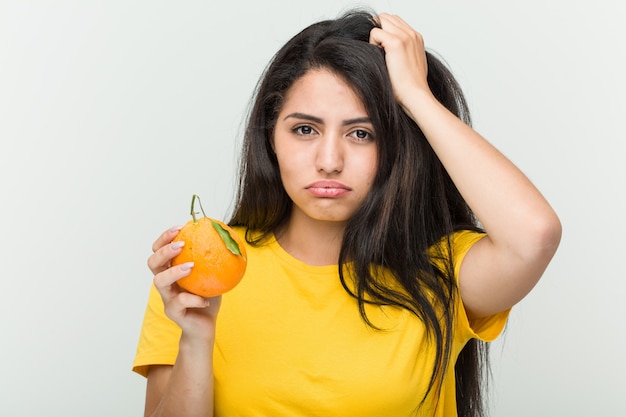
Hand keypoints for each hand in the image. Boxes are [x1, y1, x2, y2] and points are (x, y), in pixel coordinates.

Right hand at [147, 226, 220, 342]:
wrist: (204, 327)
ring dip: (174, 271)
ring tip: (191, 266)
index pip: (159, 250)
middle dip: (164, 250)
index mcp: (171, 270)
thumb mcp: (214, 275)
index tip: (180, 227)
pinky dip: (194, 299)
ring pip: (159, 281)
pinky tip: (206, 299)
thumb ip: (216, 258)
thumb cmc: (208, 297)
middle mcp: (165, 283)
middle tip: (181, 244)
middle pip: (153, 262)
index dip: (165, 237)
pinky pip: (179, 303)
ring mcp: (166, 298)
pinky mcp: (173, 313)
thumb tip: (229, 234)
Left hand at [369, 14, 431, 112]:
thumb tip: (389, 52)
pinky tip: (378, 56)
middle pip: (388, 17)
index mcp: (416, 38)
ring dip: (376, 35)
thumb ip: (404, 53)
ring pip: (381, 21)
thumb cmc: (411, 86)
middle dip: (379, 29)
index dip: (385, 30)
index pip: (396, 21)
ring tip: (379, 52)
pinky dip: (372, 42)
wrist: (415, 95)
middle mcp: (412, 34)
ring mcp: (405, 37)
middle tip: (377, 48)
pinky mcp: (395, 43)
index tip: (380, 45)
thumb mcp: (412, 64)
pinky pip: (375, 31)